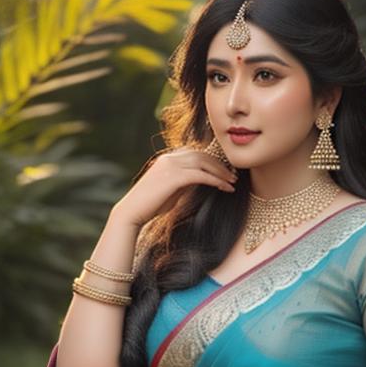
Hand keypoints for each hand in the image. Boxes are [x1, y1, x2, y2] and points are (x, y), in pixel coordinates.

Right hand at [113, 146, 237, 227]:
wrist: (131, 213)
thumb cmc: (149, 206)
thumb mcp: (170, 191)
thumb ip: (184, 182)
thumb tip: (201, 180)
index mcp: (168, 158)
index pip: (195, 154)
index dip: (212, 161)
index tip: (224, 172)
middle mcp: (170, 158)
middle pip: (203, 155)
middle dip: (220, 165)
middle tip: (233, 176)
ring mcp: (171, 165)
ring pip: (204, 163)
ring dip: (221, 172)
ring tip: (233, 182)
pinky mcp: (174, 177)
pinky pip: (201, 175)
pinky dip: (215, 180)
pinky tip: (225, 188)